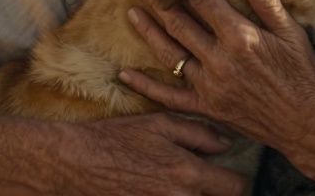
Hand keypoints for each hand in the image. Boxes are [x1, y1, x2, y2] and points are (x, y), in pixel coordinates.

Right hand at [58, 114, 246, 195]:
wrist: (76, 163)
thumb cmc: (117, 139)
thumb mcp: (160, 125)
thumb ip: (199, 133)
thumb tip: (228, 143)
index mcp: (188, 174)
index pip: (236, 188)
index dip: (238, 181)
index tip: (230, 176)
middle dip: (216, 193)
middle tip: (207, 181)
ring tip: (183, 186)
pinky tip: (164, 190)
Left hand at [120, 0, 314, 154]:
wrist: (306, 126)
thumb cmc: (304, 77)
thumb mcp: (292, 34)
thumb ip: (266, 2)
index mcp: (240, 38)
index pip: (205, 1)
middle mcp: (219, 60)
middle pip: (180, 23)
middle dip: (159, 0)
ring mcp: (209, 86)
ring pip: (169, 54)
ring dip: (148, 31)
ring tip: (132, 12)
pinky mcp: (205, 108)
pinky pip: (168, 97)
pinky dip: (145, 86)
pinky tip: (125, 74)